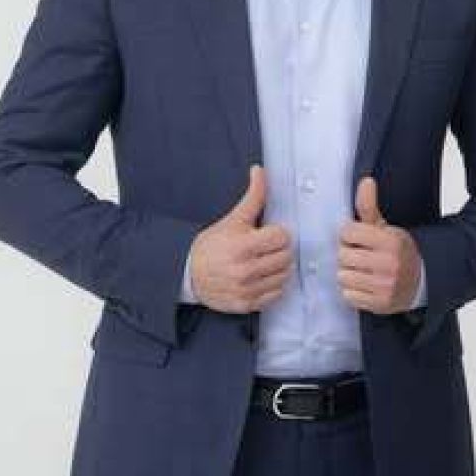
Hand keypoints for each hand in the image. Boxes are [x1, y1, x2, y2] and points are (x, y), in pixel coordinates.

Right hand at [188, 166, 292, 312]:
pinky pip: (276, 294)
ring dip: (279, 267)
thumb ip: (253, 197)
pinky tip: (262, 276)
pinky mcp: (246, 305)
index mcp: (242, 247)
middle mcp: (244, 271)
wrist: (189, 274)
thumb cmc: (212, 245)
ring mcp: (246, 290)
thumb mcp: (233, 219)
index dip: (278, 233)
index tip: (268, 233)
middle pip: (286, 257)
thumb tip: (260, 171)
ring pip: (284, 276)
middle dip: (280, 249)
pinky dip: (273, 285)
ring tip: (265, 261)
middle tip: (267, 247)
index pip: (282, 237)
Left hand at [337, 177, 422, 313]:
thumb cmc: (397, 251)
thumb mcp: (385, 227)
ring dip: (348, 273)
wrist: (421, 280)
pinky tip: (364, 284)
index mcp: (390, 241)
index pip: (348, 233)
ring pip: (342, 276)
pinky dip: (352, 290)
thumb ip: (369, 206)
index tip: (356, 238)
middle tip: (359, 255)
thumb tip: (365, 181)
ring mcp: (384, 286)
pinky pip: (348, 295)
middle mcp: (389, 263)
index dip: (348, 235)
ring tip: (361, 270)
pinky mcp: (380, 304)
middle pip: (342, 256)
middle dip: (347, 254)